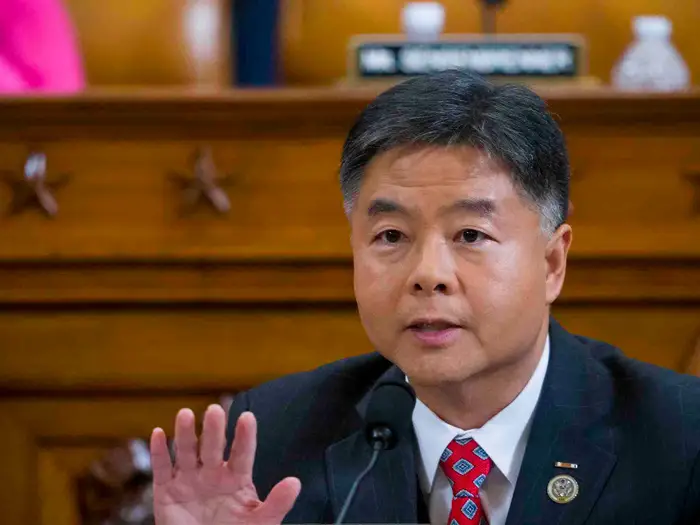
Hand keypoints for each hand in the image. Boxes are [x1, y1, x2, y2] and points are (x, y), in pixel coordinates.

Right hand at [150, 405, 300, 524]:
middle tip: (215, 410)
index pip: (242, 454)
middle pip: (213, 448)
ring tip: (185, 414)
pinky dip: (158, 452)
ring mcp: (189, 481)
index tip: (248, 417)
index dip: (244, 436)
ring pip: (186, 453)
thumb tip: (295, 482)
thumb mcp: (260, 522)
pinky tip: (158, 433)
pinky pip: (162, 469)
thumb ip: (277, 503)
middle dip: (213, 430)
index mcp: (237, 479)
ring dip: (184, 434)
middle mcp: (212, 474)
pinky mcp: (166, 492)